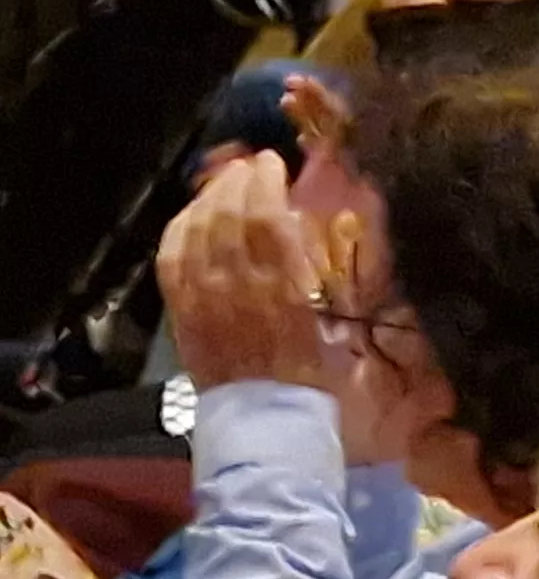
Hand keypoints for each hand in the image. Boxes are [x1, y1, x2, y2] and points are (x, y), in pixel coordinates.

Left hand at [156, 154, 329, 391]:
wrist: (265, 416)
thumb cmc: (308, 369)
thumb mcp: (327, 314)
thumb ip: (307, 267)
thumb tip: (294, 224)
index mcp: (283, 287)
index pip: (266, 216)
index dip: (265, 181)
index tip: (273, 162)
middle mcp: (236, 284)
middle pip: (228, 213)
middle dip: (237, 180)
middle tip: (249, 165)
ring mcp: (202, 295)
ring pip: (198, 228)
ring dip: (210, 196)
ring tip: (225, 181)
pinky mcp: (181, 307)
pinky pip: (172, 254)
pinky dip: (181, 226)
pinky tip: (193, 214)